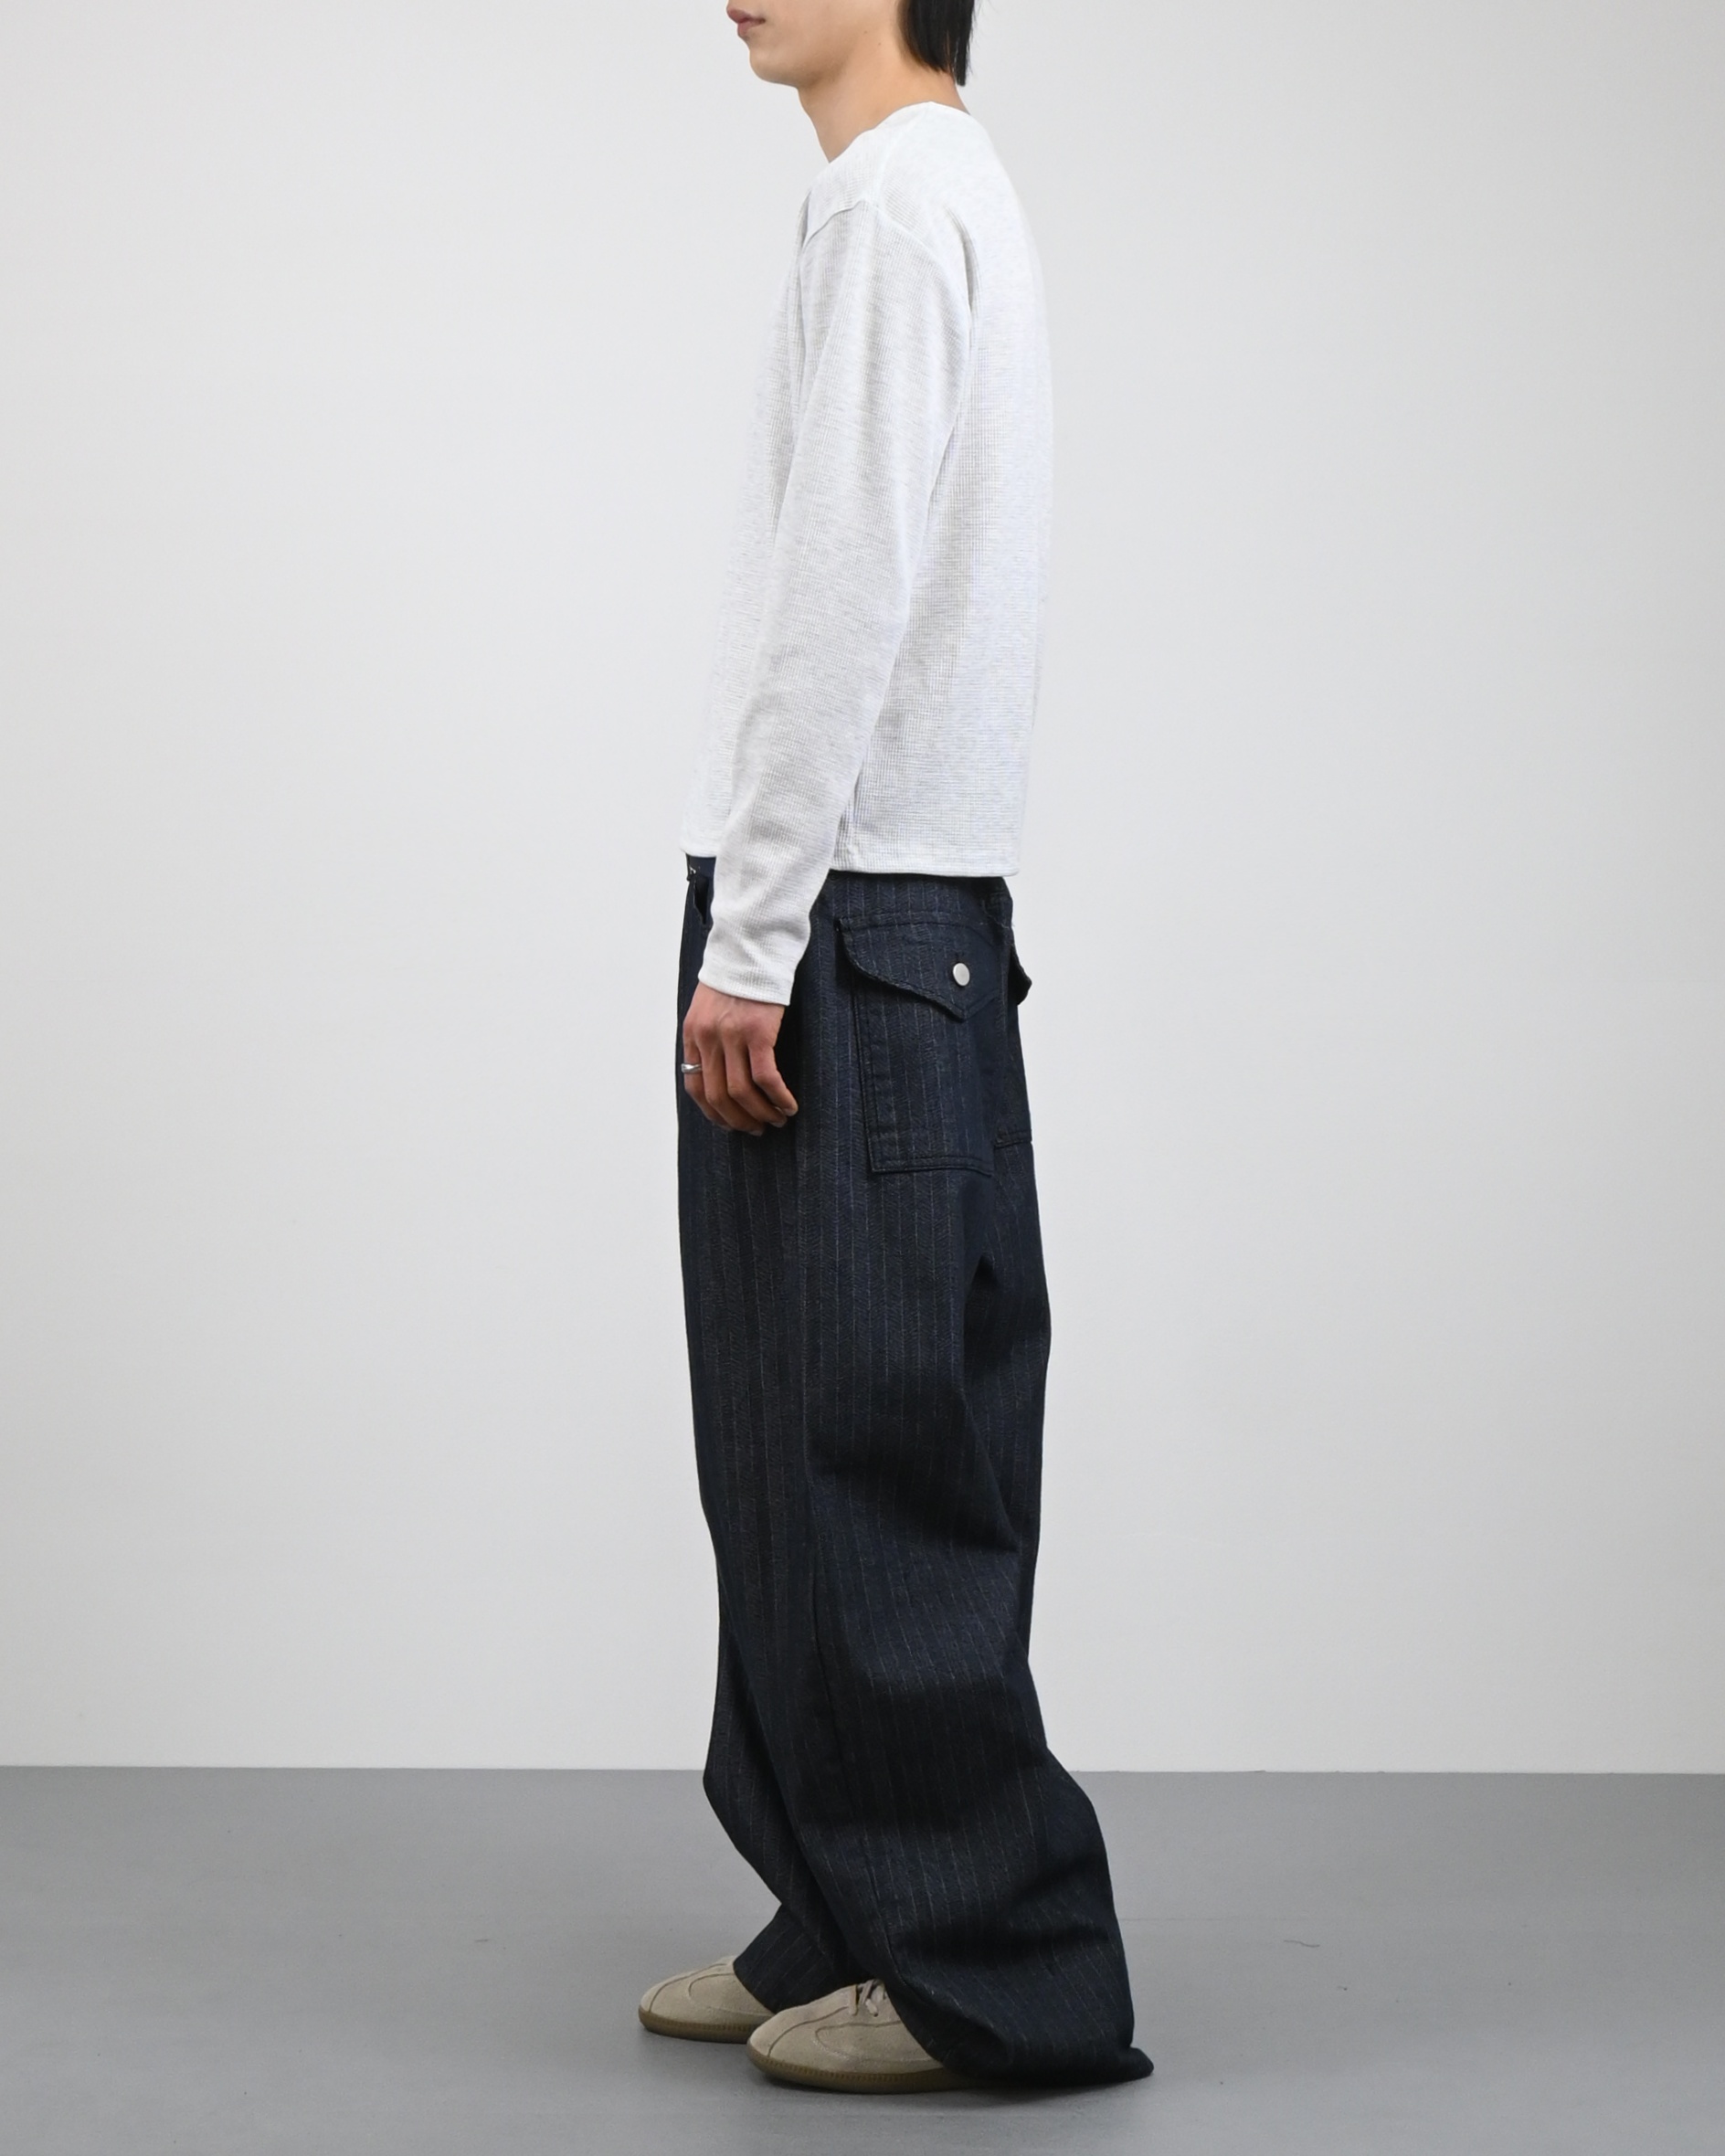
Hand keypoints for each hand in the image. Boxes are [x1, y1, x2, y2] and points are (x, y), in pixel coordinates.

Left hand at [682, 982, 797, 1133]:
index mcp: (693, 1034)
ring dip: (761, 1113)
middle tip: (757, 1130)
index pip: (695, 1086)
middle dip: (739, 1120)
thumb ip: (709, 1036)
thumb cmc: (737, 976)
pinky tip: (788, 1105)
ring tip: (777, 1120)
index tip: (730, 1124)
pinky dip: (778, 1098)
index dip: (713, 1112)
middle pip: (718, 1096)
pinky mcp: (758, 1032)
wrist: (751, 946)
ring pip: (741, 1092)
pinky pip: (766, 1078)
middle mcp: (708, 1038)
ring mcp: (732, 1036)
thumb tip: (720, 1069)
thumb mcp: (709, 1006)